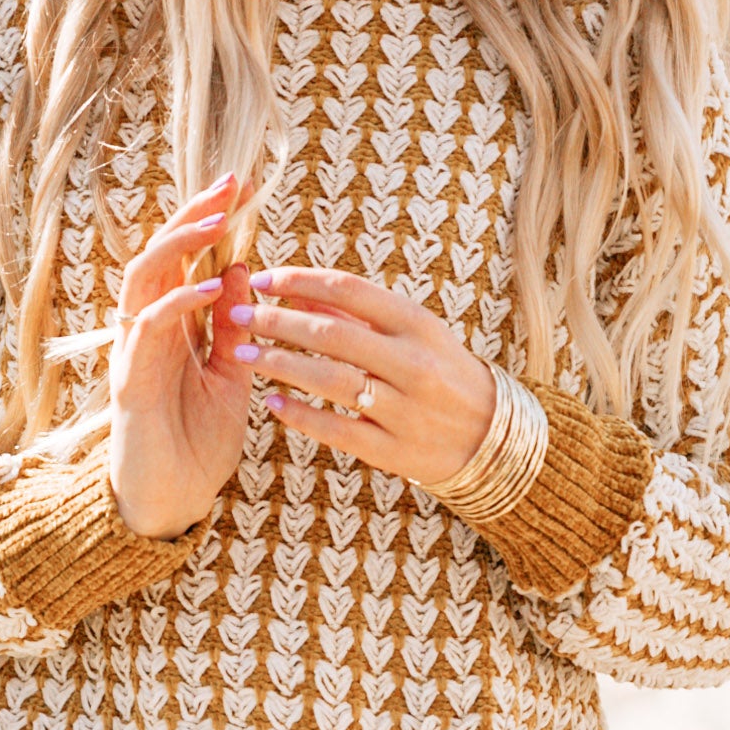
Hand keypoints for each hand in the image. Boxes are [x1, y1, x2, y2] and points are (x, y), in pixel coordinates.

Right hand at [107, 174, 256, 539]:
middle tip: (231, 184)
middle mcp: (148, 328)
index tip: (246, 187)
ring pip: (143, 278)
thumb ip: (233, 327)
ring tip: (217, 221)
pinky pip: (147, 327)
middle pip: (160, 253)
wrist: (174, 501)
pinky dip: (177, 302)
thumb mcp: (231, 375)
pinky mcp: (129, 379)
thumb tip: (241, 269)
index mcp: (174, 324)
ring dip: (180, 245)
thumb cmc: (199, 442)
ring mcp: (134, 351)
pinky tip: (210, 287)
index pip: (186, 257)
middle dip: (193, 214)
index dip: (209, 219)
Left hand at [228, 266, 495, 487]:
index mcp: (417, 324)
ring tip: (243, 353)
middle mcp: (413, 363)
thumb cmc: (443, 372)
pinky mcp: (395, 450)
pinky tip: (271, 402)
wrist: (491, 436)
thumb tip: (298, 293)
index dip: (299, 281)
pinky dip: (301, 415)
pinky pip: (338, 430)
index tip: (261, 279)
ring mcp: (405, 408)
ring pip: (330, 380)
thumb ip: (357, 314)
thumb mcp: (413, 334)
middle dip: (277, 321)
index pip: (349, 290)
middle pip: (332, 334)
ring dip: (280, 364)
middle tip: (238, 313)